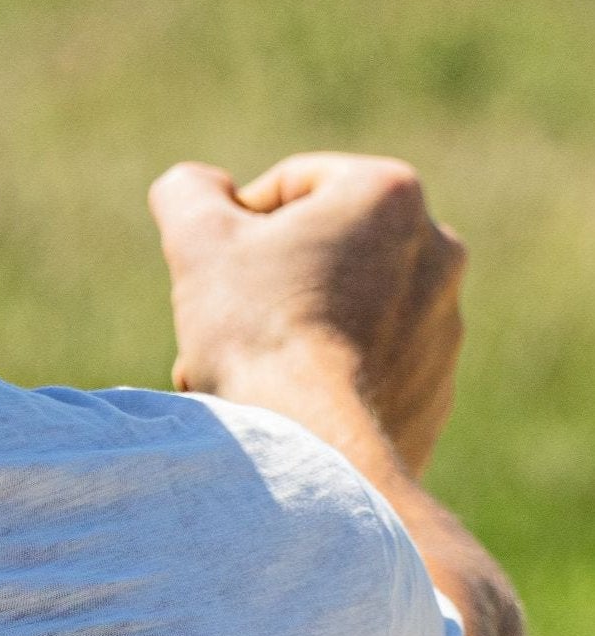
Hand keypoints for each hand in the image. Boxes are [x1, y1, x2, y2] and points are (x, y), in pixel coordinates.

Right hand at [148, 152, 465, 477]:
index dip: (236, 226)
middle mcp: (436, 249)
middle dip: (267, 286)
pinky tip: (287, 410)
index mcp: (390, 193)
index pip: (291, 186)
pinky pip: (369, 370)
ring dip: (293, 333)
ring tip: (247, 377)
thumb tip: (201, 187)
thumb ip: (190, 192)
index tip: (214, 274)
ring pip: (346, 312)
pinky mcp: (438, 390)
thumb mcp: (198, 240)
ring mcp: (445, 325)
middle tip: (223, 328)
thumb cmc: (258, 332)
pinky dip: (328, 381)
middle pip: (323, 251)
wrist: (318, 449)